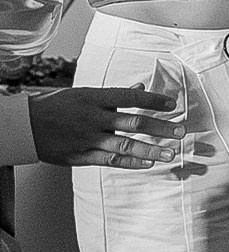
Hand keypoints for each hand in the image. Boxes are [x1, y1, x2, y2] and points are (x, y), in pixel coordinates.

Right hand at [30, 87, 176, 167]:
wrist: (24, 126)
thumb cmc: (55, 107)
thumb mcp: (82, 94)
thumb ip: (113, 96)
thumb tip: (139, 87)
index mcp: (93, 98)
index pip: (129, 97)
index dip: (152, 100)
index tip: (173, 104)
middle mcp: (93, 118)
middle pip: (133, 122)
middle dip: (160, 127)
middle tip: (181, 131)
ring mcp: (88, 138)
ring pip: (125, 145)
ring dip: (150, 150)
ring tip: (171, 154)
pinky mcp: (81, 156)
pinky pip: (110, 160)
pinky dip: (131, 162)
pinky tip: (148, 164)